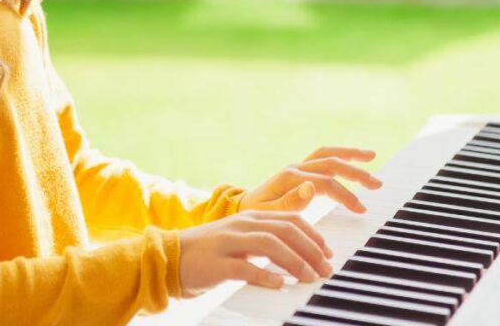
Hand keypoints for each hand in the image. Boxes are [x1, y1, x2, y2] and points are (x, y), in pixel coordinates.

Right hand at [178, 210, 333, 296]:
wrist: (171, 257)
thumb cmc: (213, 252)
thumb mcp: (243, 239)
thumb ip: (268, 239)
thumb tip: (300, 251)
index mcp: (252, 216)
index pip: (291, 219)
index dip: (314, 236)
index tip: (328, 253)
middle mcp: (243, 224)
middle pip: (285, 230)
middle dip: (311, 249)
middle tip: (325, 269)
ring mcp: (229, 241)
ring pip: (269, 244)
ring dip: (294, 261)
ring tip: (309, 277)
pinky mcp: (217, 262)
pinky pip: (245, 267)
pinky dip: (265, 275)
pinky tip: (279, 284)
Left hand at [238, 146, 382, 213]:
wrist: (243, 207)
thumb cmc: (256, 214)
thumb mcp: (268, 213)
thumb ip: (290, 202)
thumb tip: (312, 187)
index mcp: (289, 178)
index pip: (325, 183)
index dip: (345, 194)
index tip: (361, 209)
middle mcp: (295, 167)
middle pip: (330, 163)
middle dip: (355, 172)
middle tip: (377, 184)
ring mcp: (298, 167)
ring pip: (328, 155)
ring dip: (350, 155)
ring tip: (372, 156)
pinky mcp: (301, 170)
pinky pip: (324, 158)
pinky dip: (341, 156)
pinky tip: (355, 159)